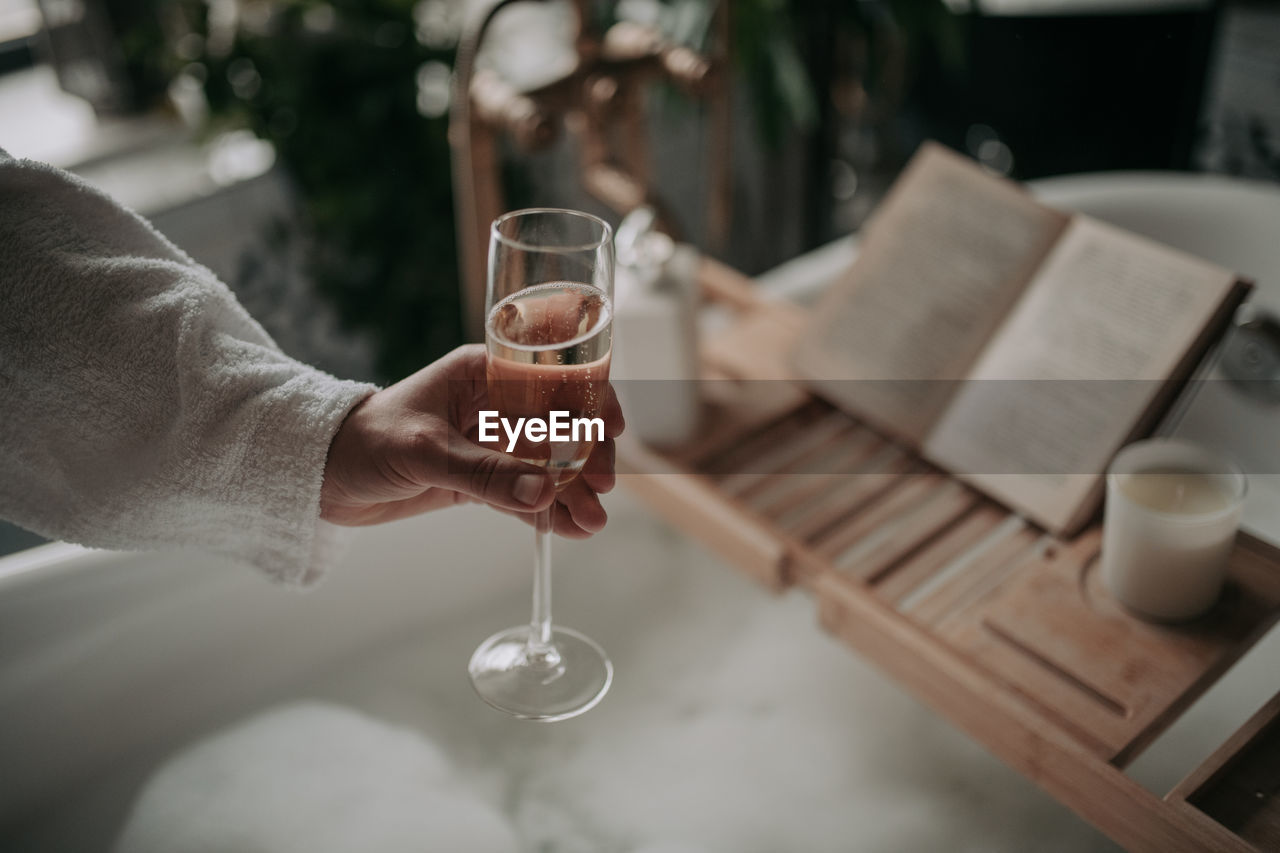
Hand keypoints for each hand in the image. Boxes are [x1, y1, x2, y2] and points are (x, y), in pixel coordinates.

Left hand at [320, 344, 622, 537]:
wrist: (321, 475)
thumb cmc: (363, 441)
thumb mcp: (425, 453)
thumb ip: (485, 474)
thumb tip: (545, 493)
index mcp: (484, 371)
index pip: (552, 377)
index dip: (588, 401)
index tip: (609, 432)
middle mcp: (495, 402)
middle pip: (560, 426)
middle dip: (585, 459)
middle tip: (601, 491)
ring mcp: (491, 442)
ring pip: (547, 465)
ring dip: (571, 493)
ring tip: (591, 524)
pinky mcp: (482, 477)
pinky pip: (524, 493)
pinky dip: (547, 511)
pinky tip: (568, 530)